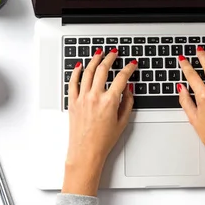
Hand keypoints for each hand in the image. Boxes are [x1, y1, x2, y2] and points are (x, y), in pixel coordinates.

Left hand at [63, 48, 137, 195]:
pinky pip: (73, 82)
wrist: (86, 151)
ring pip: (87, 72)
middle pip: (103, 69)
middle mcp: (95, 97)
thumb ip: (127, 103)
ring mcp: (82, 98)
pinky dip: (76, 72)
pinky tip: (80, 65)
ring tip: (99, 53)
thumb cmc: (103, 141)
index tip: (132, 64)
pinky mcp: (72, 102)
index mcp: (109, 102)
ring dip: (94, 60)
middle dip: (110, 58)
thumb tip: (129, 89)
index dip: (129, 68)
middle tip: (114, 53)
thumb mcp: (122, 122)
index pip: (121, 78)